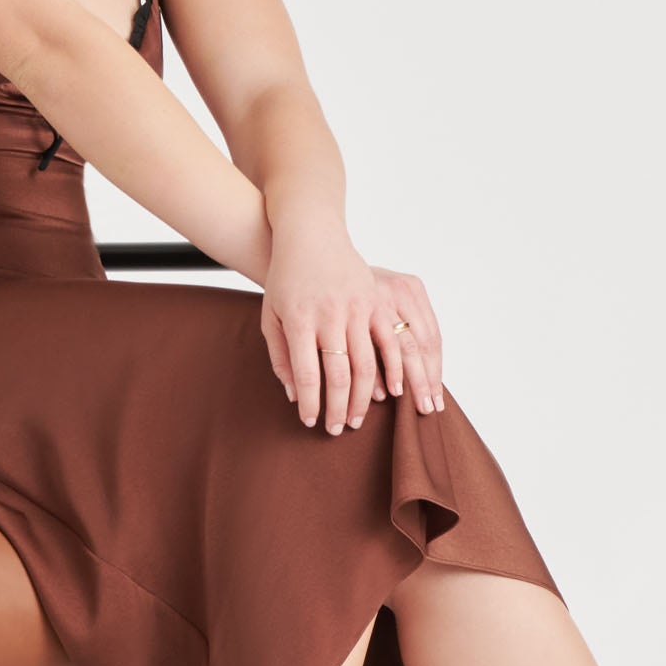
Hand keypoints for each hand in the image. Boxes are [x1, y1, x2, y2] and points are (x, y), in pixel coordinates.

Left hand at [261, 227, 444, 432]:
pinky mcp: (376, 301)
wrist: (310, 236)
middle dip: (338, 408)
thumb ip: (281, 357)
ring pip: (367, 363)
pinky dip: (394, 369)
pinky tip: (393, 391)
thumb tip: (295, 396)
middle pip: (338, 374)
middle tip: (338, 429)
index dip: (310, 403)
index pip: (307, 373)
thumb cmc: (285, 281)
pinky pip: (391, 341)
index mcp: (299, 320)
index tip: (311, 422)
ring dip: (365, 396)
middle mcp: (330, 314)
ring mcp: (356, 306)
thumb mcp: (271, 317)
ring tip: (360, 418)